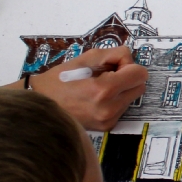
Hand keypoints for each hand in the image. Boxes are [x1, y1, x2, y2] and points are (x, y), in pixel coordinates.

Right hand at [26, 46, 147, 130]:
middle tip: (107, 74)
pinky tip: (96, 98)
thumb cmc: (60, 80)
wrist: (41, 105)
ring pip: (132, 97)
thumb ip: (115, 54)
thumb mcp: (86, 58)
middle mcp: (109, 109)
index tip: (115, 66)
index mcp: (103, 90)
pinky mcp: (106, 126)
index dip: (129, 65)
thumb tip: (131, 60)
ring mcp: (108, 120)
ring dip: (121, 89)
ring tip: (97, 87)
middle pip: (139, 86)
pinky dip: (115, 100)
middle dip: (127, 77)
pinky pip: (122, 108)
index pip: (140, 74)